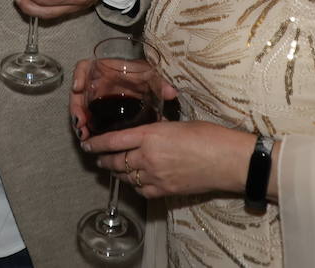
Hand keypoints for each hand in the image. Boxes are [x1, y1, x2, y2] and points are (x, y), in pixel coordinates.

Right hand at [68, 59, 177, 141]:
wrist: (145, 85)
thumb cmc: (144, 77)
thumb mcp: (150, 76)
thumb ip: (160, 82)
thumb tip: (172, 92)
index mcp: (105, 70)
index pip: (84, 67)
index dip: (78, 75)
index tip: (78, 88)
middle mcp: (96, 83)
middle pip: (78, 93)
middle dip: (76, 108)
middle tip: (81, 122)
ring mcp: (95, 97)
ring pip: (81, 108)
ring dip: (79, 121)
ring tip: (83, 135)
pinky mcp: (98, 110)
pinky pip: (88, 118)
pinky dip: (86, 127)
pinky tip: (88, 136)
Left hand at [80, 120, 258, 198]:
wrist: (227, 160)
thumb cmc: (208, 136)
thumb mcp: (177, 123)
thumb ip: (157, 128)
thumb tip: (148, 130)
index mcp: (150, 135)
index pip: (112, 140)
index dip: (96, 144)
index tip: (87, 144)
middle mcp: (147, 157)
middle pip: (115, 162)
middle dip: (103, 160)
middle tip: (98, 157)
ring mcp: (155, 176)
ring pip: (125, 177)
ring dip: (117, 173)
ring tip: (114, 169)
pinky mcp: (164, 191)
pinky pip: (141, 190)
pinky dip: (135, 185)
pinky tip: (136, 181)